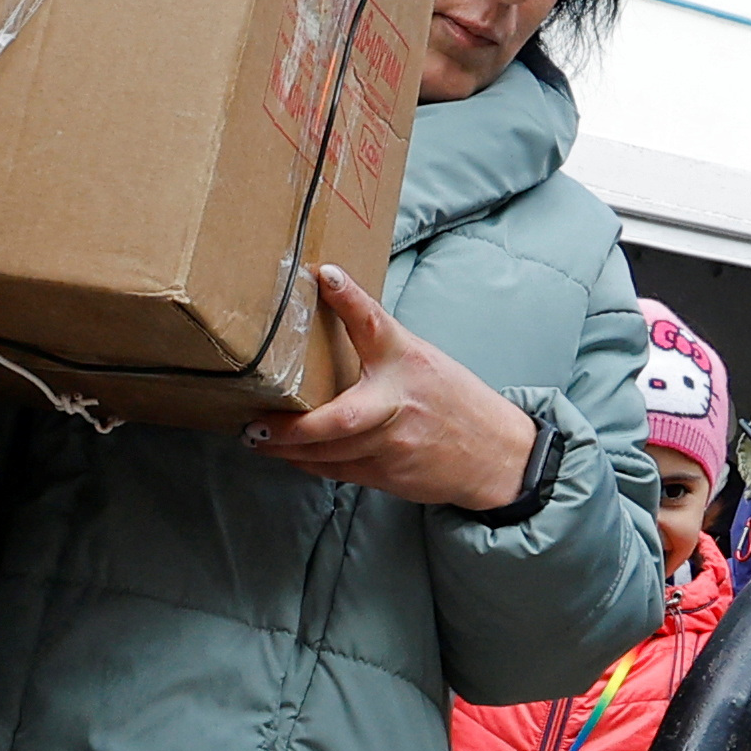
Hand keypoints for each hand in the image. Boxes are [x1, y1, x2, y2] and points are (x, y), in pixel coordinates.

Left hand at [247, 266, 541, 511]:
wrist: (496, 456)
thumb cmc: (453, 401)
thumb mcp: (422, 360)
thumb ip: (379, 345)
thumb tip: (332, 309)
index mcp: (408, 361)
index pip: (376, 323)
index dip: (350, 298)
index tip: (325, 275)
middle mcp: (398, 403)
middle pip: (338, 420)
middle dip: (291, 428)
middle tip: (254, 423)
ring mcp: (393, 445)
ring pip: (329, 453)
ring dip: (287, 449)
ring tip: (256, 438)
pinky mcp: (388, 475)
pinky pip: (337, 470)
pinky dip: (307, 463)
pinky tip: (286, 454)